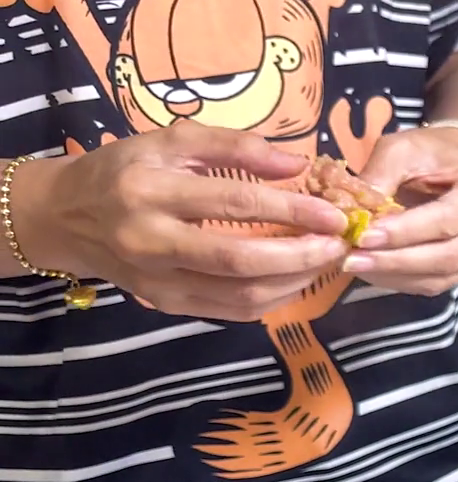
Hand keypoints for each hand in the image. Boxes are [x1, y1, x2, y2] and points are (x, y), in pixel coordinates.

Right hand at [14, 121, 348, 320]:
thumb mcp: (168, 142)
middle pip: (241, 260)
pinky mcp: (168, 305)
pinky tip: (298, 279)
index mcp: (149, 191)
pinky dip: (276, 298)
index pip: (234, 203)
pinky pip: (234, 311)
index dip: (292, 209)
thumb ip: (233, 146)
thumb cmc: (125, 171)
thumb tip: (295, 161)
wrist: (67, 217)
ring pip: (242, 294)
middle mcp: (150, 241)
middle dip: (301, 255)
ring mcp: (158, 282)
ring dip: (296, 281)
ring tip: (326, 260)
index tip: (334, 212)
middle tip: (339, 243)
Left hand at [346, 126, 457, 295]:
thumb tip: (354, 214)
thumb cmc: (432, 155)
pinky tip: (374, 270)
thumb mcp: (404, 149)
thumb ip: (381, 175)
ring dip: (395, 274)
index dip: (405, 232)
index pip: (447, 220)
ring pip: (441, 277)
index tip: (363, 236)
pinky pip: (437, 284)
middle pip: (448, 256)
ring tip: (356, 265)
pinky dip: (402, 280)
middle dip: (396, 260)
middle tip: (352, 258)